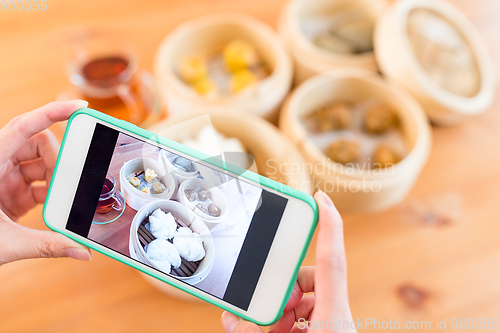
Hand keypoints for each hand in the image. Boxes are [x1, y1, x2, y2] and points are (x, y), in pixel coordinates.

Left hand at [0, 101, 92, 264]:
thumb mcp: (3, 242)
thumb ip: (45, 245)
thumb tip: (82, 251)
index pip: (23, 126)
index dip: (52, 112)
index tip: (80, 107)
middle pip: (39, 144)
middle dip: (59, 160)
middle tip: (68, 182)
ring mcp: (4, 178)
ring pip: (42, 164)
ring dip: (58, 180)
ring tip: (63, 199)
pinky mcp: (11, 193)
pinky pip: (40, 184)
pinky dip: (53, 194)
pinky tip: (57, 208)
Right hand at [221, 190, 355, 332]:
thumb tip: (230, 318)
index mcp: (333, 315)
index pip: (330, 260)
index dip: (328, 224)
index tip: (321, 197)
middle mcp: (336, 314)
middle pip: (310, 278)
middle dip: (286, 288)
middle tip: (275, 311)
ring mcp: (333, 322)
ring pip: (307, 297)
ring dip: (286, 309)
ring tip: (275, 330)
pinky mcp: (328, 329)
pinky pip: (308, 314)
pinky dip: (290, 320)